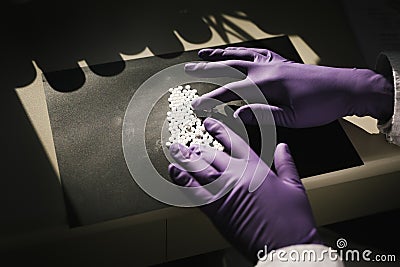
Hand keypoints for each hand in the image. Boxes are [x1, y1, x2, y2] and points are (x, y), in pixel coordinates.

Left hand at [168, 118, 320, 261]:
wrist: (285, 245)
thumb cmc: (292, 219)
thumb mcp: (294, 185)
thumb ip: (286, 163)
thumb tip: (283, 147)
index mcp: (256, 168)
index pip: (233, 141)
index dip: (218, 130)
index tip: (208, 124)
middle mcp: (237, 176)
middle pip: (211, 154)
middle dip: (198, 146)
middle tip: (188, 142)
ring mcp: (224, 191)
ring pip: (199, 168)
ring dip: (185, 158)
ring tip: (176, 149)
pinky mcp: (215, 209)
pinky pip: (193, 190)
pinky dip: (181, 179)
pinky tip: (174, 171)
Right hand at [186, 47, 393, 127]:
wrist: (346, 87)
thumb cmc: (322, 104)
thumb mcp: (291, 117)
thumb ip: (262, 114)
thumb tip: (236, 115)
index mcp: (267, 84)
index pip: (231, 92)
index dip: (211, 100)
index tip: (196, 105)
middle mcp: (267, 69)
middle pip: (229, 67)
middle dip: (207, 70)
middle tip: (188, 68)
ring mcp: (273, 62)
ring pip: (240, 56)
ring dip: (221, 56)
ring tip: (205, 55)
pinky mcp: (281, 61)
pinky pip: (256, 52)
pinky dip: (243, 51)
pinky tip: (236, 52)